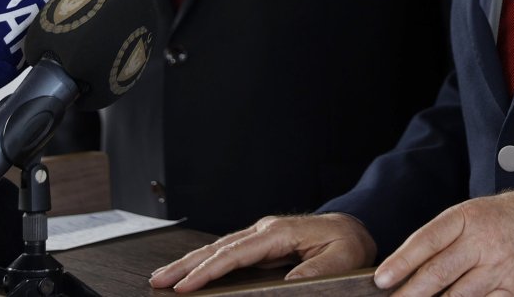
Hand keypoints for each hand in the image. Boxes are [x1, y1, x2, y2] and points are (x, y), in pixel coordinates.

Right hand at [149, 212, 377, 291]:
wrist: (355, 229)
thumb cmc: (348, 244)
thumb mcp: (339, 260)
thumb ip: (312, 272)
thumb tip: (286, 283)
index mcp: (280, 232)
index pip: (236, 253)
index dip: (209, 270)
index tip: (186, 285)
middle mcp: (266, 230)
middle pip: (219, 248)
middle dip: (186, 265)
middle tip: (158, 281)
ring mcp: (262, 236)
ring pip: (219, 249)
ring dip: (190, 263)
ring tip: (164, 277)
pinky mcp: (262, 245)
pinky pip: (228, 255)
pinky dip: (206, 263)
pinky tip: (191, 272)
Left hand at [373, 191, 513, 296]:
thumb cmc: (501, 219)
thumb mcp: (471, 215)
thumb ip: (442, 238)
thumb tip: (407, 268)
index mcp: (467, 218)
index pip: (427, 240)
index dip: (402, 261)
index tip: (382, 279)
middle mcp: (482, 242)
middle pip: (439, 272)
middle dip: (410, 293)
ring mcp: (498, 267)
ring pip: (458, 296)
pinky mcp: (513, 289)